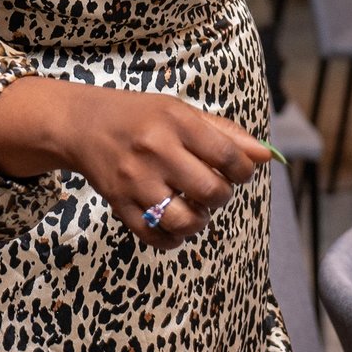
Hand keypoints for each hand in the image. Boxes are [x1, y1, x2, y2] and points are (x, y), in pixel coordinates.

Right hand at [0, 77, 271, 250]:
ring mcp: (135, 181)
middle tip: (215, 190)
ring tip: (197, 210)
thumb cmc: (144, 118)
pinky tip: (176, 223)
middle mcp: (155, 151)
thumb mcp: (183, 113)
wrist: (85, 125)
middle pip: (210, 191)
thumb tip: (267, 156)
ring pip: (184, 221)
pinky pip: (156, 237)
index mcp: (176, 123)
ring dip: (200, 221)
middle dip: (222, 196)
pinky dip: (174, 238)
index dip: (244, 170)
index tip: (240, 171)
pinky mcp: (119, 205)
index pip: (227, 155)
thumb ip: (227, 134)